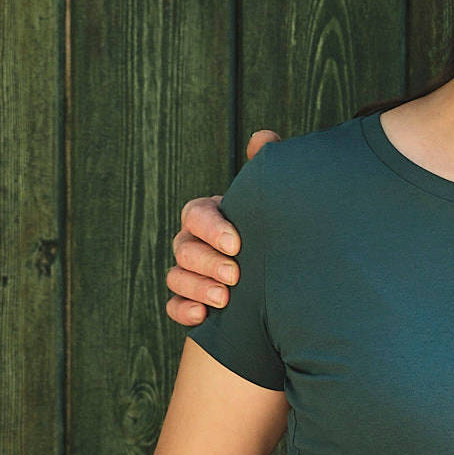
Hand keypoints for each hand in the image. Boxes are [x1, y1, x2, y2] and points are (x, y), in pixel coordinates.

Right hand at [163, 128, 278, 324]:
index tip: (237, 243)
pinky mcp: (189, 302)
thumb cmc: (269, 231)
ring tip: (224, 299)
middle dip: (207, 262)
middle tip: (235, 274)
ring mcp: (188, 272)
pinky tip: (202, 317)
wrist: (279, 276)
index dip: (212, 228)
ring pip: (176, 277)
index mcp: (209, 216)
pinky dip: (184, 311)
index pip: (196, 214)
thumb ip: (263, 170)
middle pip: (184, 248)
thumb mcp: (269, 203)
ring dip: (197, 288)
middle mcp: (193, 242)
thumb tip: (264, 137)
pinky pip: (174, 306)